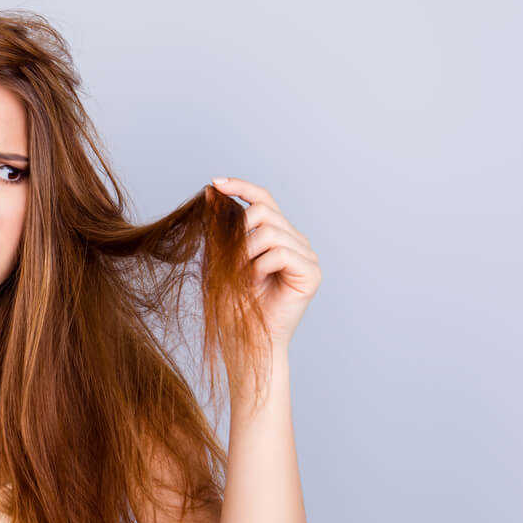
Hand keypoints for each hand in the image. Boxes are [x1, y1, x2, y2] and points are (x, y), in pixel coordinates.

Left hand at [211, 177, 321, 351]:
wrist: (245, 339)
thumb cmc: (233, 303)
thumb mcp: (222, 258)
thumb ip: (220, 226)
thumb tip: (211, 190)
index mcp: (277, 234)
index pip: (263, 198)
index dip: (240, 186)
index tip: (215, 183)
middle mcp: (295, 240)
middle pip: (264, 211)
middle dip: (239, 233)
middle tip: (232, 261)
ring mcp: (307, 255)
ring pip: (270, 231)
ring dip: (246, 254)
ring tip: (244, 277)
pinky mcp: (311, 272)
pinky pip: (280, 252)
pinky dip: (260, 266)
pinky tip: (256, 282)